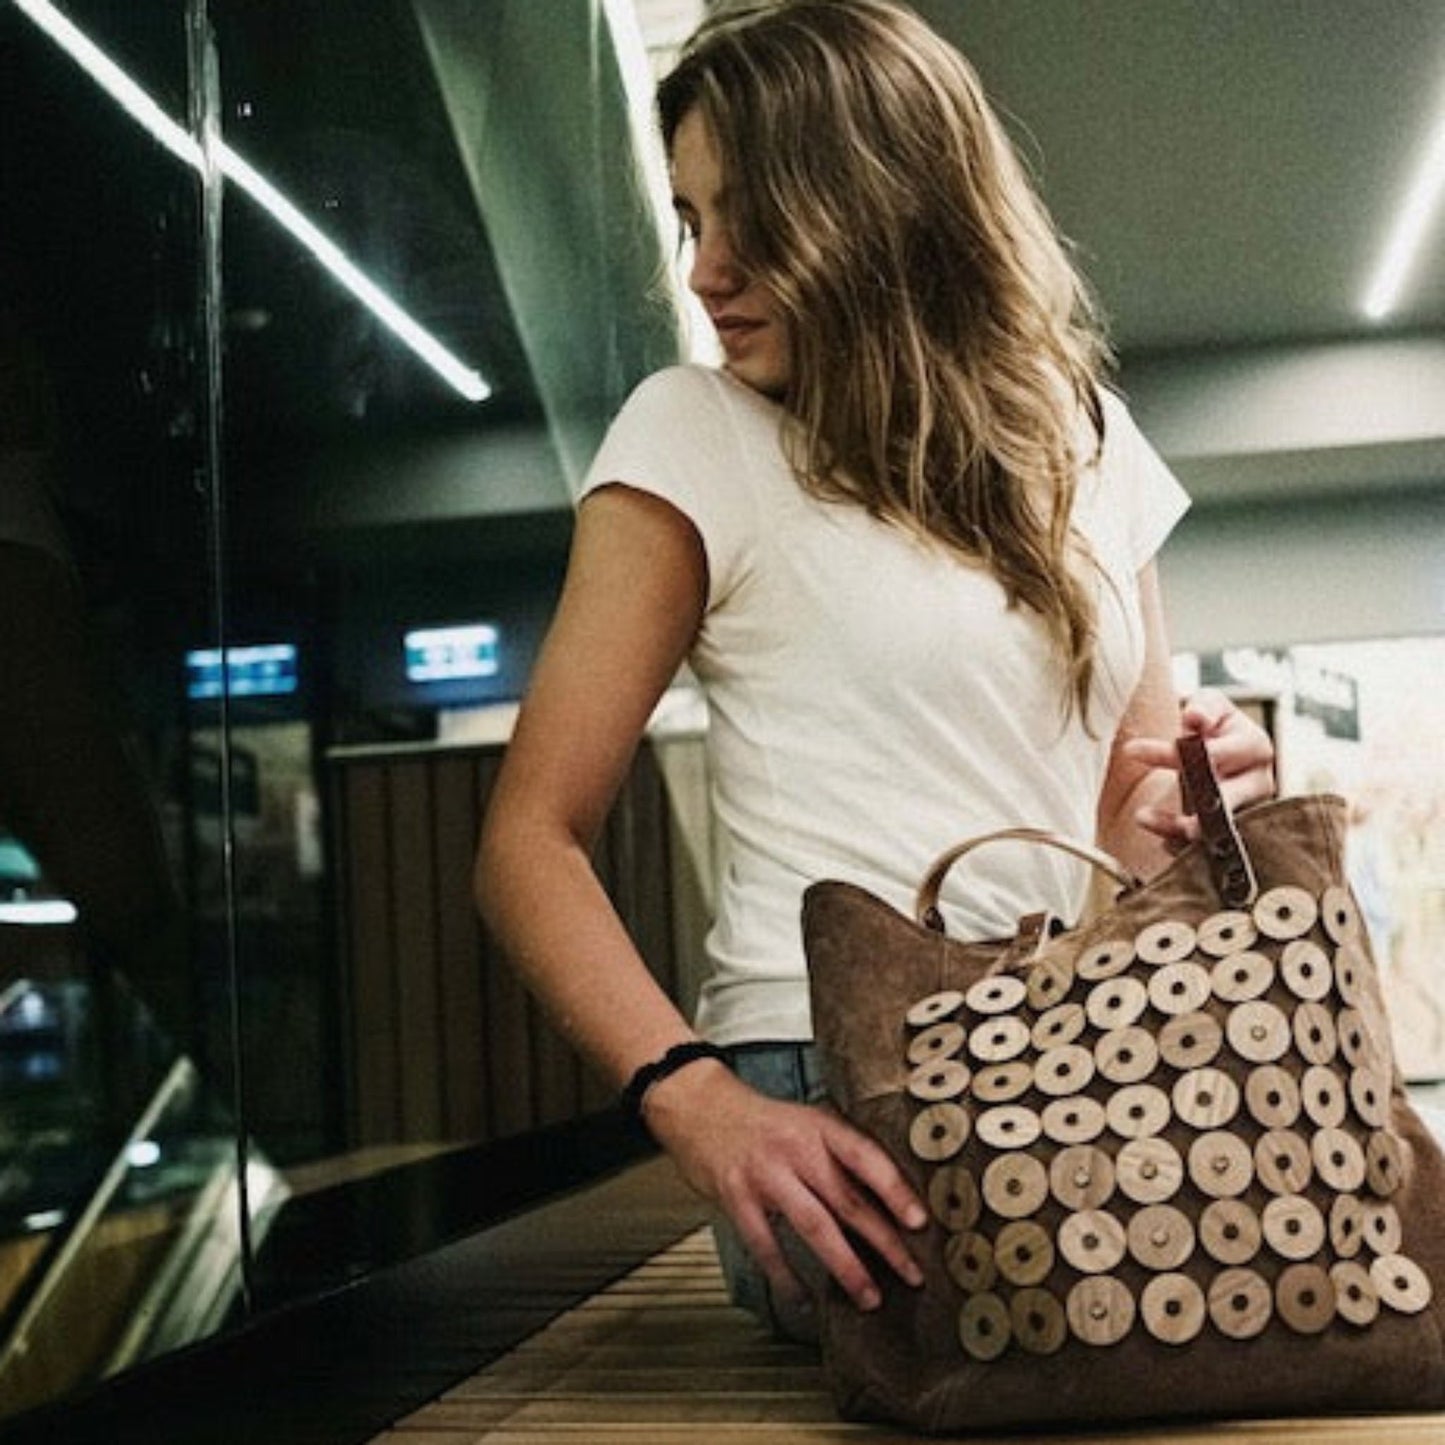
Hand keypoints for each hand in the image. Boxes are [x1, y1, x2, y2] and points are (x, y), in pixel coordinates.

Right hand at [642, 1060, 926, 1312]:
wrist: (698, 1106)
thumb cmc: (762, 1120)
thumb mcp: (805, 1121)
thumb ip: (838, 1154)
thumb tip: (887, 1199)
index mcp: (818, 1126)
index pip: (866, 1157)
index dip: (895, 1190)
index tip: (919, 1221)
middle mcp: (795, 1148)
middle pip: (848, 1201)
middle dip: (884, 1242)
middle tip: (912, 1273)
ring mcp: (765, 1174)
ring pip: (814, 1227)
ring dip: (846, 1267)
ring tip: (869, 1296)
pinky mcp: (736, 1198)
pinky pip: (766, 1245)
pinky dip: (785, 1275)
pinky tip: (801, 1297)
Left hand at [1122, 687, 1275, 849]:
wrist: (1224, 752)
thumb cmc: (1216, 727)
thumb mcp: (1210, 706)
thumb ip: (1203, 707)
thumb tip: (1195, 717)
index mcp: (1254, 748)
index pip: (1212, 754)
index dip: (1171, 753)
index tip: (1130, 750)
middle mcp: (1258, 782)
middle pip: (1228, 799)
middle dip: (1203, 808)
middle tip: (1161, 817)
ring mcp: (1249, 811)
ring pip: (1219, 827)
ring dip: (1181, 828)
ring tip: (1143, 817)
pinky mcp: (1234, 832)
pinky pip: (1210, 846)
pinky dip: (1183, 845)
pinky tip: (1161, 841)